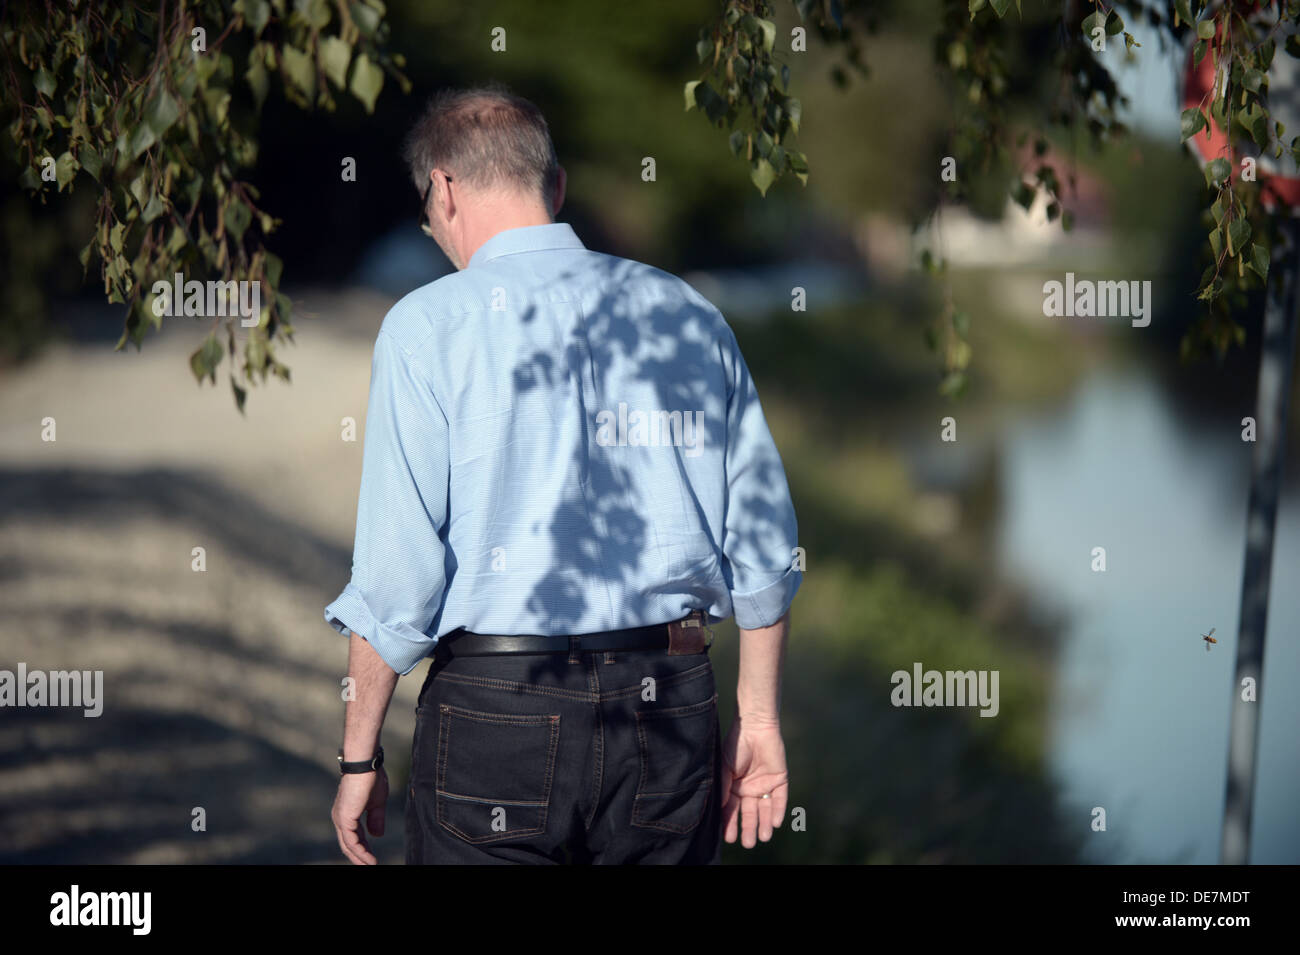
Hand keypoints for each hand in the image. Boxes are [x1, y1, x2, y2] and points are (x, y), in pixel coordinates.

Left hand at [331, 767, 388, 864]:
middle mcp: (340, 817)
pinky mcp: (344, 819)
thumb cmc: (371, 778)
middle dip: (359, 857)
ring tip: (371, 866)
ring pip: (349, 845)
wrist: (366, 765)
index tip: (373, 858)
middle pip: (348, 844)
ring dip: (360, 858)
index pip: (354, 836)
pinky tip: (369, 859)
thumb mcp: (377, 802)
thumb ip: (376, 818)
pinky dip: (361, 852)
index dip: (364, 848)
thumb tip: (377, 835)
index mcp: (347, 813)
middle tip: (370, 866)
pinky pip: (351, 842)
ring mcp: (341, 819)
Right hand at [719, 718, 787, 847]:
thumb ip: (724, 787)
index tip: (729, 838)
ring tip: (763, 838)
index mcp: (734, 787)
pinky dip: (778, 810)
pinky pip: (780, 798)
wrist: (754, 726)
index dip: (730, 823)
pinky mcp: (780, 779)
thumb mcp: (725, 768)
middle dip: (748, 828)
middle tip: (748, 844)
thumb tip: (721, 808)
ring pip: (765, 809)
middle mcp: (749, 789)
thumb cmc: (735, 746)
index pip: (732, 810)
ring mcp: (765, 785)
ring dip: (765, 823)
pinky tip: (776, 823)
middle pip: (749, 813)